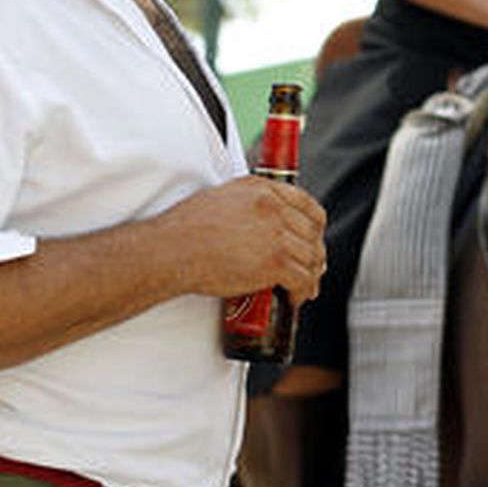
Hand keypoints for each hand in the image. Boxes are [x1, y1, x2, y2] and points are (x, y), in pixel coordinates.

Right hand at [153, 176, 326, 302]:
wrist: (171, 250)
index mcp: (261, 188)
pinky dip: (302, 292)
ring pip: (311, 256)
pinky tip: (294, 298)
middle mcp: (273, 206)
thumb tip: (263, 221)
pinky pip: (302, 279)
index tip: (313, 239)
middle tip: (311, 268)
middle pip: (312, 232)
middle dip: (314, 253)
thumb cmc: (186, 229)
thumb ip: (248, 202)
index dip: (315, 226)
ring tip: (304, 288)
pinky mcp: (274, 262)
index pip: (306, 204)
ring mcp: (275, 234)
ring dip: (311, 275)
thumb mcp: (222, 198)